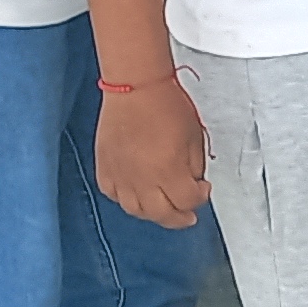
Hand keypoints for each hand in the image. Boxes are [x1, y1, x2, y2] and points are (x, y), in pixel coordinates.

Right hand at [96, 80, 213, 226]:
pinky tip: (136, 194)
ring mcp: (121, 176)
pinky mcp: (105, 168)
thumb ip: (195, 166)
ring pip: (136, 210)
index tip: (202, 189)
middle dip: (179, 218)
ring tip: (163, 208)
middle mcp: (143, 179)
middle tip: (187, 216)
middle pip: (162, 215)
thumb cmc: (165, 105)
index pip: (187, 202)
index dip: (200, 198)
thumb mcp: (195, 137)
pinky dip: (126, 200)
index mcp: (169, 172)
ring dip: (153, 214)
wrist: (136, 87)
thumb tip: (192, 182)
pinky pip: (113, 195)